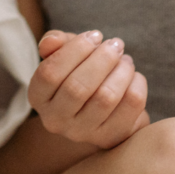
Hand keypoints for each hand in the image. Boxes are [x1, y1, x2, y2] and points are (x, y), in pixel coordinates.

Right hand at [28, 30, 149, 148]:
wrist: (101, 109)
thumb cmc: (79, 73)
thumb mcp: (63, 54)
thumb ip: (55, 42)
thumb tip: (51, 42)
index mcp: (38, 97)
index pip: (50, 73)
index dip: (75, 49)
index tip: (95, 35)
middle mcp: (55, 120)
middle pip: (78, 87)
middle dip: (102, 58)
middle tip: (116, 44)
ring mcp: (82, 133)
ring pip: (106, 97)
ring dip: (121, 70)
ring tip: (125, 59)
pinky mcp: (110, 138)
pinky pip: (130, 105)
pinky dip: (136, 83)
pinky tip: (133, 76)